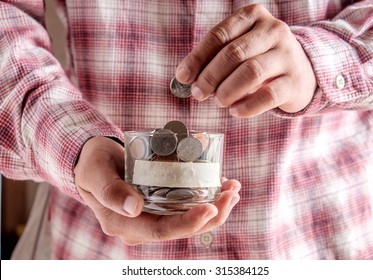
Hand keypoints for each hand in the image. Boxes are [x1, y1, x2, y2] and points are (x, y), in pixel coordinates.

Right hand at [74, 137, 240, 244]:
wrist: (95, 162)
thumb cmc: (94, 165)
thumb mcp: (97, 173)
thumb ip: (111, 191)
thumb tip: (135, 209)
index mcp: (124, 224)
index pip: (162, 230)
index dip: (189, 222)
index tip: (212, 207)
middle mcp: (142, 226)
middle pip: (182, 227)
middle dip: (212, 214)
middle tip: (232, 193)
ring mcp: (153, 217)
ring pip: (189, 220)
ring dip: (215, 207)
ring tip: (233, 189)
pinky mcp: (161, 206)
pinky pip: (186, 208)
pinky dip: (206, 198)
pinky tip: (220, 186)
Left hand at [175, 4, 316, 117]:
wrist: (303, 71)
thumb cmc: (261, 59)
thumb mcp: (240, 49)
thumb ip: (216, 58)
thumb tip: (187, 79)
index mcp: (253, 17)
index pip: (219, 35)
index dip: (197, 58)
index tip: (183, 76)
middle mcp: (273, 30)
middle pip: (233, 53)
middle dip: (210, 76)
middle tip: (198, 94)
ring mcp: (287, 55)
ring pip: (250, 72)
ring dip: (227, 91)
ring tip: (219, 102)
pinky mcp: (295, 81)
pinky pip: (267, 96)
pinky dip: (246, 106)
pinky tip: (235, 111)